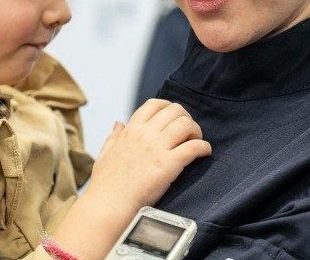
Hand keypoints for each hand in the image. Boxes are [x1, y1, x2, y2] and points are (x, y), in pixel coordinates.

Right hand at [87, 99, 210, 212]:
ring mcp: (157, 148)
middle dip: (186, 118)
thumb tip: (118, 123)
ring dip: (196, 131)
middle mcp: (145, 134)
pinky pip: (194, 147)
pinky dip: (203, 147)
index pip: (154, 104)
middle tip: (189, 132)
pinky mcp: (169, 164)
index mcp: (131, 130)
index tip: (175, 118)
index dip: (169, 107)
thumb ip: (113, 137)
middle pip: (175, 110)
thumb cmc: (106, 184)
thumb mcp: (105, 154)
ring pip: (186, 124)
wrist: (108, 205)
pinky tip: (204, 153)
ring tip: (197, 141)